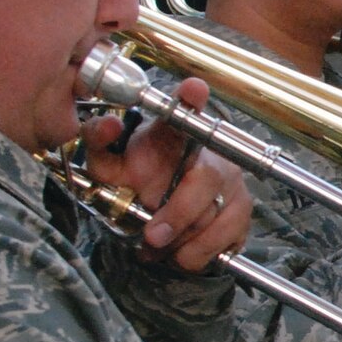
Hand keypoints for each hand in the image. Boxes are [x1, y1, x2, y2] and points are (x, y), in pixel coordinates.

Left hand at [79, 76, 252, 271]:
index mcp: (176, 134)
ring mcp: (233, 184)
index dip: (191, 99)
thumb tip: (106, 125)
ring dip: (183, 242)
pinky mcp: (242, 214)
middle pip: (206, 180)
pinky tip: (181, 251)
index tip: (193, 88)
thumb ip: (99, 143)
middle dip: (178, 214)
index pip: (186, 110)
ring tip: (159, 247)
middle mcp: (213, 154)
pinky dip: (199, 254)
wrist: (161, 209)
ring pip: (217, 218)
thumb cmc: (139, 178)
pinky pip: (228, 240)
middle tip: (152, 236)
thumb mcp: (111, 163)